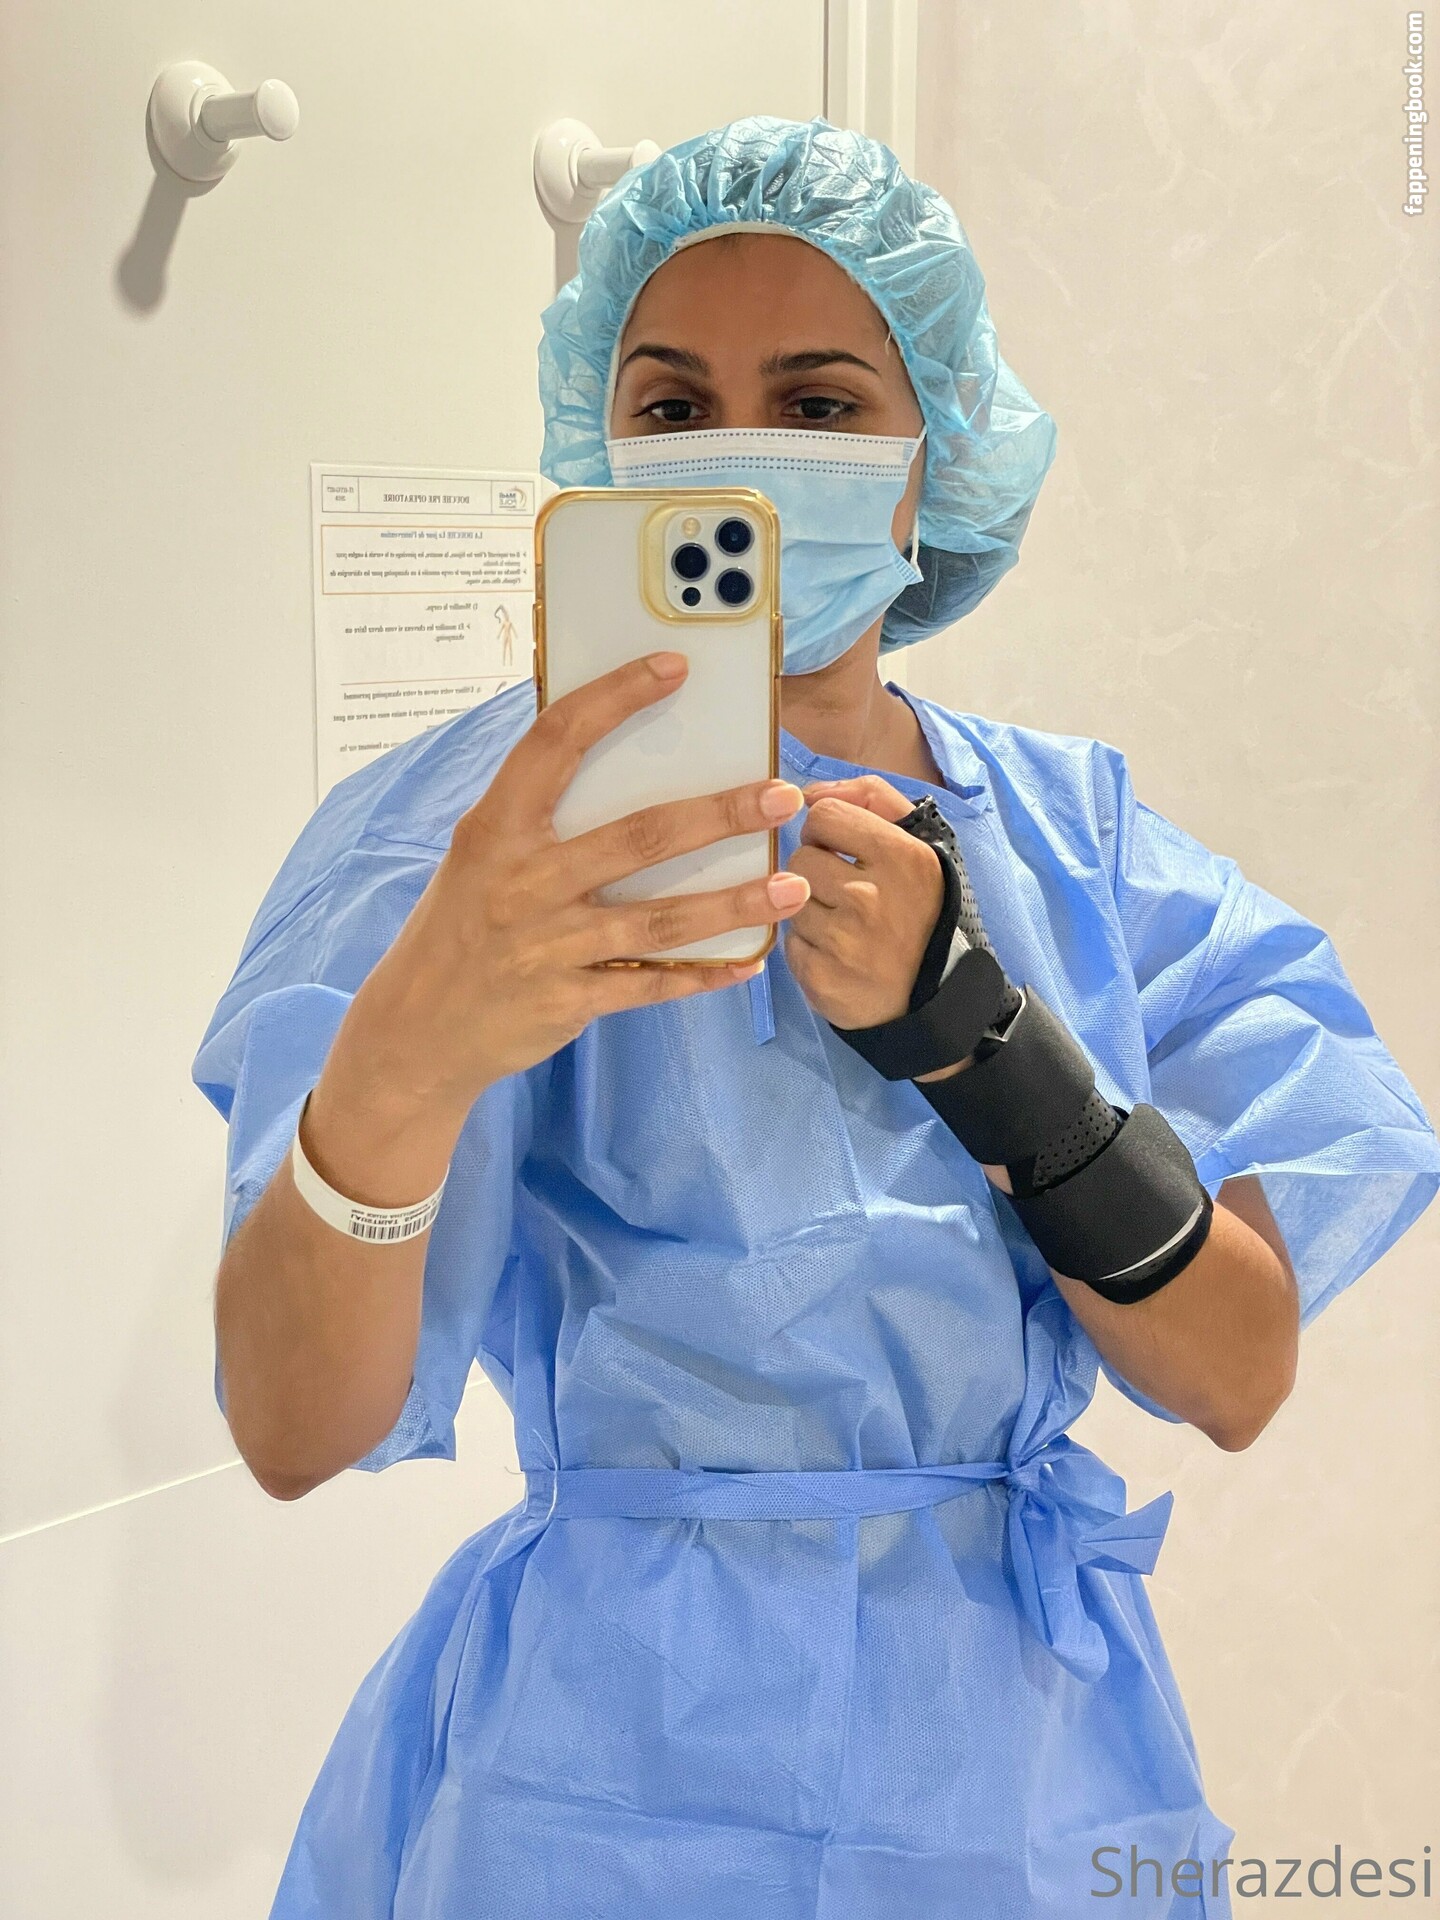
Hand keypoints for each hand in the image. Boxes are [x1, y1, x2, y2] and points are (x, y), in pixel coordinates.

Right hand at [319, 652, 810, 1130]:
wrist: (416, 1028)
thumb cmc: (459, 927)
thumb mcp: (479, 856)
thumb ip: (538, 816)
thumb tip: (623, 764)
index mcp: (496, 828)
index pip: (556, 742)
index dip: (615, 698)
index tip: (673, 667)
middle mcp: (524, 880)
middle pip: (640, 835)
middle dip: (721, 813)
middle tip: (783, 795)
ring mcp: (548, 944)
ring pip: (660, 919)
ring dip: (734, 903)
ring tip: (791, 887)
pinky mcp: (567, 999)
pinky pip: (650, 985)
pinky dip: (703, 975)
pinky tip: (749, 962)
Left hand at [784, 774, 944, 1029]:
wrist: (932, 997)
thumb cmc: (918, 910)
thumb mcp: (917, 843)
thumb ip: (872, 798)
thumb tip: (810, 792)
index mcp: (901, 856)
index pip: (824, 815)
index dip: (825, 831)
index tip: (839, 850)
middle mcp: (871, 897)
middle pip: (800, 858)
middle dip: (814, 872)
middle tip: (840, 893)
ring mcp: (844, 941)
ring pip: (787, 900)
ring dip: (806, 910)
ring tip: (838, 925)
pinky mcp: (820, 977)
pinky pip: (787, 942)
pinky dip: (805, 947)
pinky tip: (832, 954)